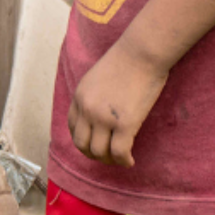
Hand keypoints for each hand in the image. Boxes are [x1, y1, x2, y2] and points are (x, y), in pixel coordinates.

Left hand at [66, 43, 168, 166]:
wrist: (142, 53)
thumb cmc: (126, 60)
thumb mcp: (97, 77)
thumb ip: (94, 96)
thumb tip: (100, 114)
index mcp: (79, 97)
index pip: (72, 127)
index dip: (83, 139)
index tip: (94, 143)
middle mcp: (87, 109)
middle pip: (82, 143)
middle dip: (92, 154)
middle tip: (107, 156)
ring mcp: (104, 118)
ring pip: (99, 152)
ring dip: (109, 160)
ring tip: (120, 160)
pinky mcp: (125, 124)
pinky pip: (119, 152)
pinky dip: (124, 161)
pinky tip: (130, 161)